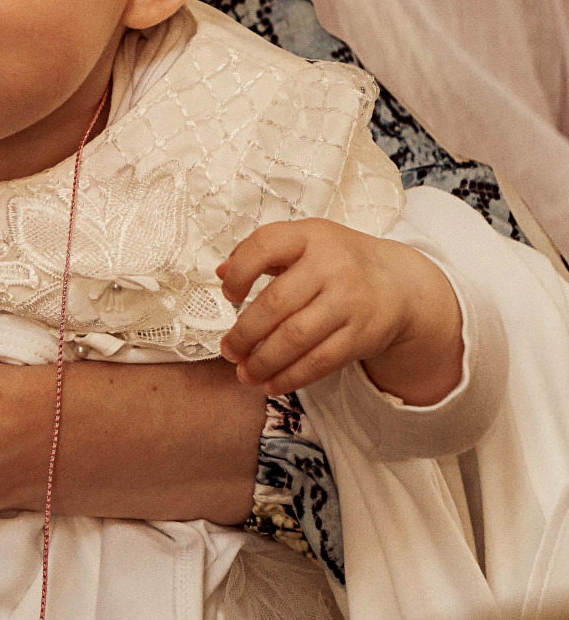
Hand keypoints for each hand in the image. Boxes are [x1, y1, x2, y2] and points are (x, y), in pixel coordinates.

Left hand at [218, 219, 462, 402]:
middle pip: (276, 303)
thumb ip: (261, 253)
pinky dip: (291, 377)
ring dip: (264, 361)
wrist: (398, 283)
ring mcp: (350, 300)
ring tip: (244, 373)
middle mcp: (332, 265)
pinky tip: (271, 384)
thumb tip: (221, 272)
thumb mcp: (303, 243)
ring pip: (296, 338)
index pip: (265, 246)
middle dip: (245, 334)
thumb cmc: (336, 262)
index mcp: (310, 236)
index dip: (239, 272)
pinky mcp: (363, 334)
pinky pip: (320, 361)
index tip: (229, 295)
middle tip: (228, 351)